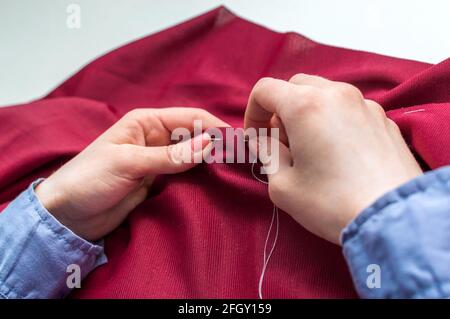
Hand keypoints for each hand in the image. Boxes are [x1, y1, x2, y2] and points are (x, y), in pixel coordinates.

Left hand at [35, 108, 226, 240]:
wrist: (67, 216)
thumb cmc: (89, 179)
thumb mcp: (128, 163)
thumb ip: (169, 156)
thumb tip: (209, 144)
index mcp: (147, 123)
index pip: (191, 118)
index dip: (216, 128)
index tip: (240, 143)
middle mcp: (157, 139)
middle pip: (196, 137)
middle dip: (218, 146)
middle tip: (243, 161)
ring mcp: (160, 162)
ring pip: (195, 158)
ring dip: (212, 164)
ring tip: (235, 175)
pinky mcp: (160, 183)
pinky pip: (187, 178)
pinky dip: (202, 181)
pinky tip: (216, 187)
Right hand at [244, 74, 422, 243]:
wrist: (393, 219)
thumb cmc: (331, 204)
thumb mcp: (282, 186)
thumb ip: (267, 154)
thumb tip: (264, 140)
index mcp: (305, 106)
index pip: (265, 89)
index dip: (253, 112)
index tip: (256, 138)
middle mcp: (337, 95)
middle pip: (296, 85)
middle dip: (281, 109)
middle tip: (283, 143)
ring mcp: (365, 105)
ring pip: (325, 94)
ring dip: (308, 113)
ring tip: (311, 149)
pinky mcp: (384, 120)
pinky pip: (349, 109)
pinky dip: (334, 121)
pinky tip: (339, 154)